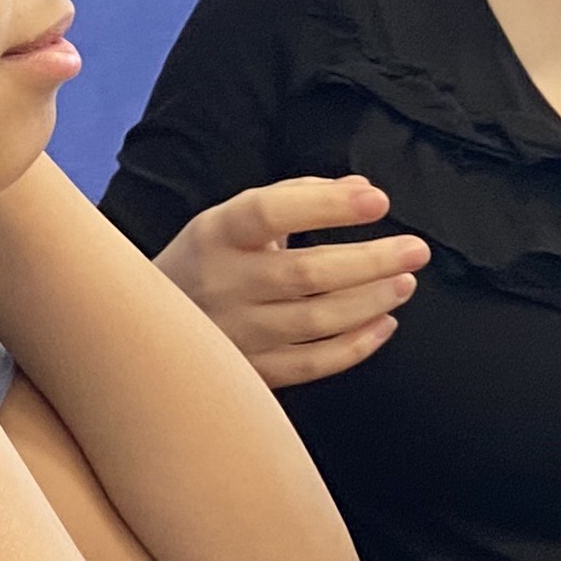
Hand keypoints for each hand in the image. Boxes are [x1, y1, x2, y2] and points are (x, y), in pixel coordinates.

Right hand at [153, 177, 426, 388]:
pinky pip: (311, 363)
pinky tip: (383, 324)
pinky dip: (354, 346)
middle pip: (304, 272)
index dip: (326, 205)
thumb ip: (297, 197)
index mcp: (216, 233)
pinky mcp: (249, 371)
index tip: (378, 200)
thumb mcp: (234, 219)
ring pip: (314, 320)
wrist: (144, 327)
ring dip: (369, 301)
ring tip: (404, 283)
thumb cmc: (207, 261)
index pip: (269, 211)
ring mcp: (234, 332)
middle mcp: (221, 282)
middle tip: (416, 250)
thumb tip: (362, 189)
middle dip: (370, 260)